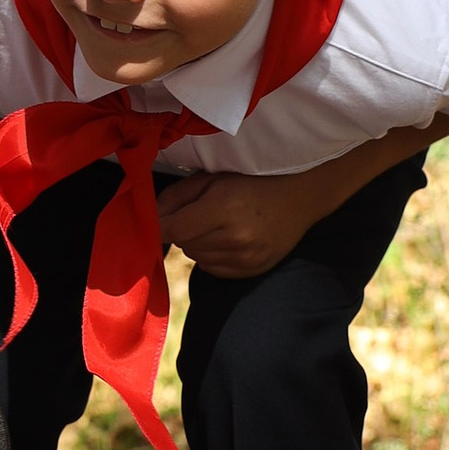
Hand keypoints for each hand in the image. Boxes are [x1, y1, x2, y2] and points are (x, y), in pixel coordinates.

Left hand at [154, 165, 339, 279]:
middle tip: (202, 213)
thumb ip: (177, 196)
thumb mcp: (213, 178)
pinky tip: (227, 239)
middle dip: (184, 229)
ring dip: (198, 243)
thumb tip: (150, 217)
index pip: (174, 229)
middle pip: (184, 244)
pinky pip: (211, 269)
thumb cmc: (252, 182)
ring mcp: (245, 258)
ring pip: (196, 257)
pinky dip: (211, 256)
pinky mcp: (251, 271)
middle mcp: (234, 237)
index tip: (157, 221)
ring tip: (217, 225)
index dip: (161, 225)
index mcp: (224, 208)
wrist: (298, 198)